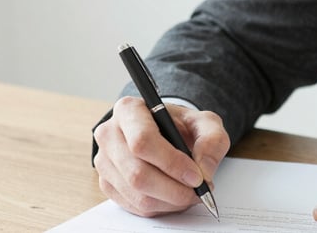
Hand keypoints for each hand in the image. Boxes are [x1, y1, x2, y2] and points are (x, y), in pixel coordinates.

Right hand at [93, 96, 229, 216]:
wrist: (168, 134)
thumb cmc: (182, 126)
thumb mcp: (205, 123)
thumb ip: (212, 140)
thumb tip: (203, 169)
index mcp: (129, 110)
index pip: (142, 141)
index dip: (171, 163)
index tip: (196, 176)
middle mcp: (109, 134)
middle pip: (137, 173)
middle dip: (173, 189)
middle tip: (198, 191)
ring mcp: (104, 160)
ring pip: (136, 193)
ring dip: (169, 201)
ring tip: (190, 194)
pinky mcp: (107, 183)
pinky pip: (133, 205)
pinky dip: (160, 206)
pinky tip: (174, 196)